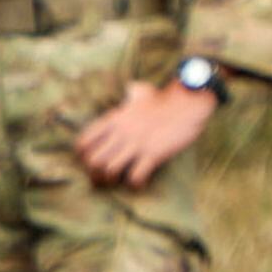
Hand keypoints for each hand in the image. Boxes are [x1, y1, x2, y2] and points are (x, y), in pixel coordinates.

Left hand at [76, 80, 217, 188]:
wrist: (188, 102)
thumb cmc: (165, 98)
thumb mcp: (142, 91)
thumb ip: (131, 91)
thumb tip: (129, 87)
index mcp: (114, 119)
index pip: (84, 142)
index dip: (84, 157)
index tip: (93, 161)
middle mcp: (121, 132)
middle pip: (93, 162)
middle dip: (95, 174)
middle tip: (104, 177)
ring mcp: (137, 143)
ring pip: (109, 171)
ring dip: (112, 180)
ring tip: (120, 180)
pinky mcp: (153, 154)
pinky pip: (135, 177)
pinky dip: (135, 184)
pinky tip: (140, 181)